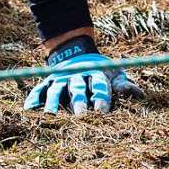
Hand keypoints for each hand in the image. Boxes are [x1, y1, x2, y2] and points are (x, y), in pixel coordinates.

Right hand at [24, 36, 142, 114]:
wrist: (76, 51)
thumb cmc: (100, 70)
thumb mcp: (114, 73)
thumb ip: (124, 84)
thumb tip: (140, 95)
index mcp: (95, 73)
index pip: (99, 85)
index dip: (101, 97)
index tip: (102, 111)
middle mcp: (76, 74)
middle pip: (77, 88)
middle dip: (79, 102)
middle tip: (81, 117)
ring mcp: (60, 77)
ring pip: (55, 90)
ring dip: (53, 103)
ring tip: (51, 117)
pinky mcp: (47, 81)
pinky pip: (38, 89)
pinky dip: (33, 98)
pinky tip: (28, 110)